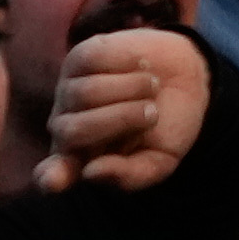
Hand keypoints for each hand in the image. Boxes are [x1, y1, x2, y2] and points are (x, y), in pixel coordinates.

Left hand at [41, 19, 210, 196]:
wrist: (187, 77)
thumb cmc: (167, 126)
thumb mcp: (159, 161)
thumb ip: (129, 176)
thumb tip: (90, 172)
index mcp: (82, 160)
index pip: (52, 175)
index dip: (52, 177)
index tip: (54, 182)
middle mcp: (66, 127)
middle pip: (72, 130)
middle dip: (120, 120)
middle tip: (152, 114)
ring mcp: (69, 91)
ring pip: (86, 93)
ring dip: (131, 88)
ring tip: (152, 86)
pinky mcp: (79, 58)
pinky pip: (93, 60)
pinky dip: (126, 61)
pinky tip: (140, 64)